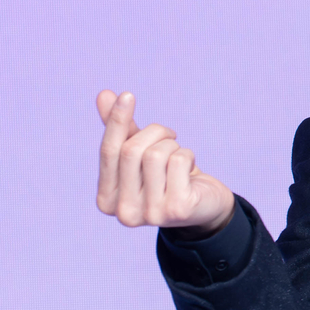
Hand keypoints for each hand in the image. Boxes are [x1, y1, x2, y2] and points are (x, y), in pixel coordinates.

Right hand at [95, 90, 234, 235]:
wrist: (205, 205)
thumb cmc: (168, 177)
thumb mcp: (141, 153)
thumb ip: (122, 129)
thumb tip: (104, 94)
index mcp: (106, 199)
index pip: (108, 151)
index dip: (117, 121)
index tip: (127, 95)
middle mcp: (124, 212)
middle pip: (131, 151)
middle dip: (155, 133)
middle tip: (170, 135)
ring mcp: (150, 214)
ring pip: (156, 154)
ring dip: (173, 145)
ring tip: (179, 156)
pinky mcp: (177, 209)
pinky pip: (179, 161)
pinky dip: (187, 155)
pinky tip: (190, 169)